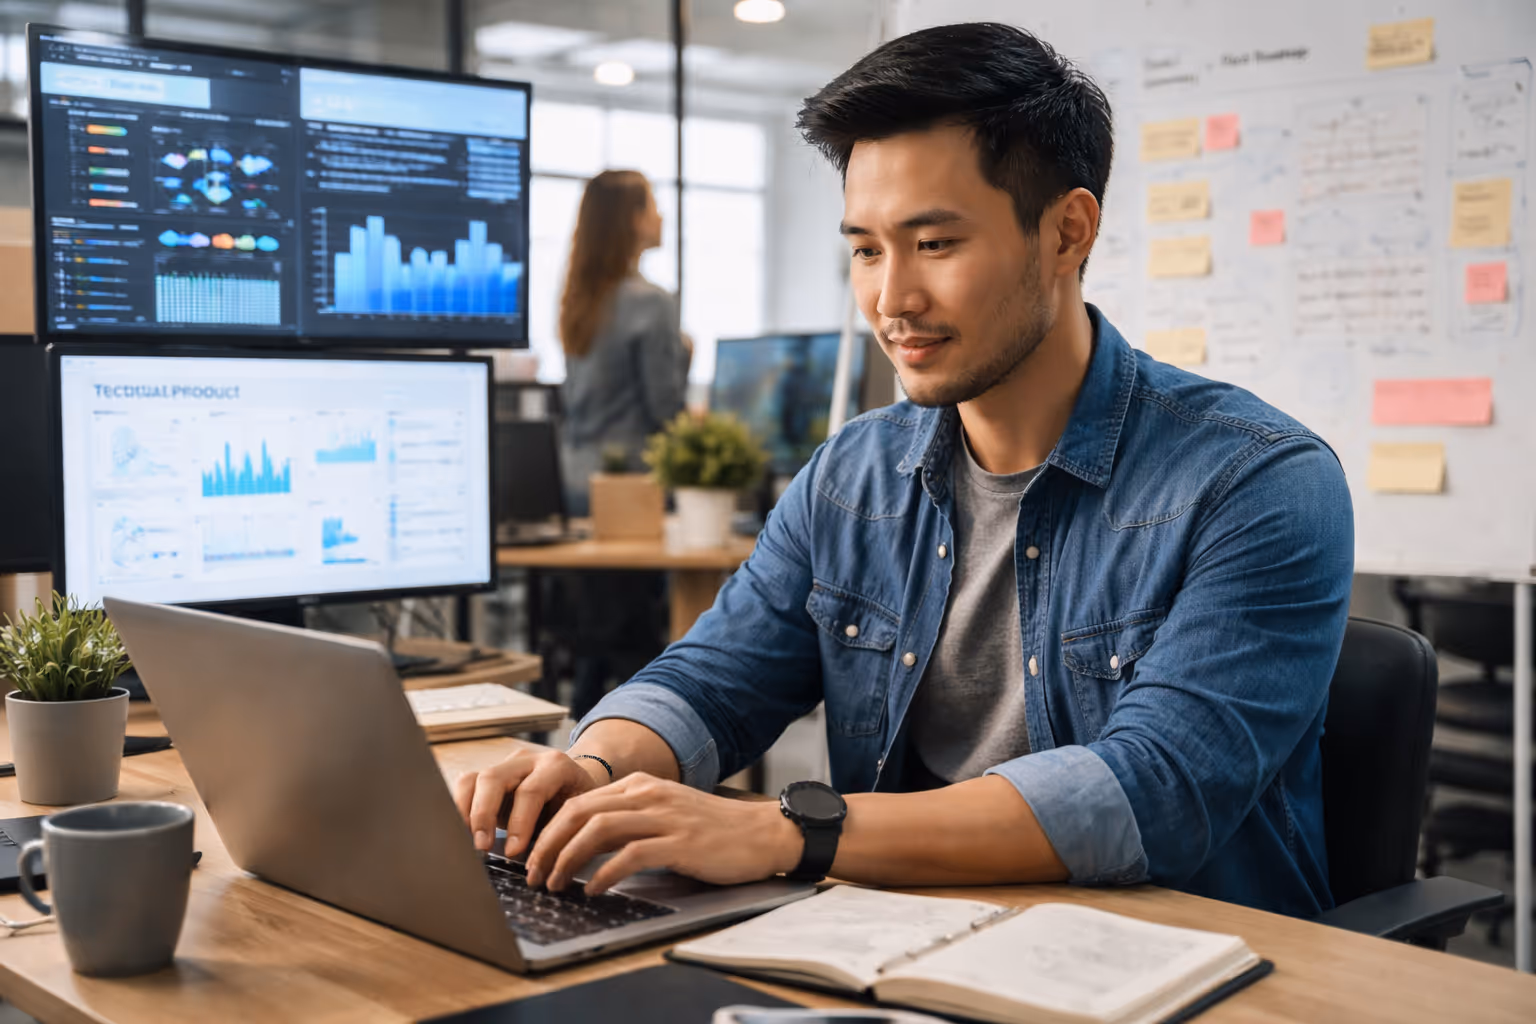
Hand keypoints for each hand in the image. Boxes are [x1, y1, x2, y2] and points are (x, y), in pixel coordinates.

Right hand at [453, 749, 608, 857]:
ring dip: (465, 813)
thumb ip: (559, 832)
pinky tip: (463, 834)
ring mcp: (503, 765)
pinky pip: (464, 786)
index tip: (513, 853)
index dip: (520, 823)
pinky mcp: (487, 776)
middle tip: (482, 847)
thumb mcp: (577, 815)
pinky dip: (458, 810)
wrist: (575, 783)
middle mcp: (526, 760)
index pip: (531, 791)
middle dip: (483, 815)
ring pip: (472, 779)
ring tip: (467, 842)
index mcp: (556, 766)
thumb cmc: (577, 804)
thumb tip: (539, 866)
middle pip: (493, 778)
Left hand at [525, 773, 804, 894]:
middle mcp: (648, 795)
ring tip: (555, 884)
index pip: (580, 801)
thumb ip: (631, 820)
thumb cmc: (714, 831)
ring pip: (598, 830)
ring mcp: (664, 816)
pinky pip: (630, 855)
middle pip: (580, 812)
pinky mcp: (679, 842)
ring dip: (567, 859)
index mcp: (641, 785)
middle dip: (548, 845)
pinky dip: (604, 874)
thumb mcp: (666, 813)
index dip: (549, 829)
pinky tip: (593, 890)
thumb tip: (586, 845)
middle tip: (534, 874)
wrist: (763, 833)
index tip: (535, 857)